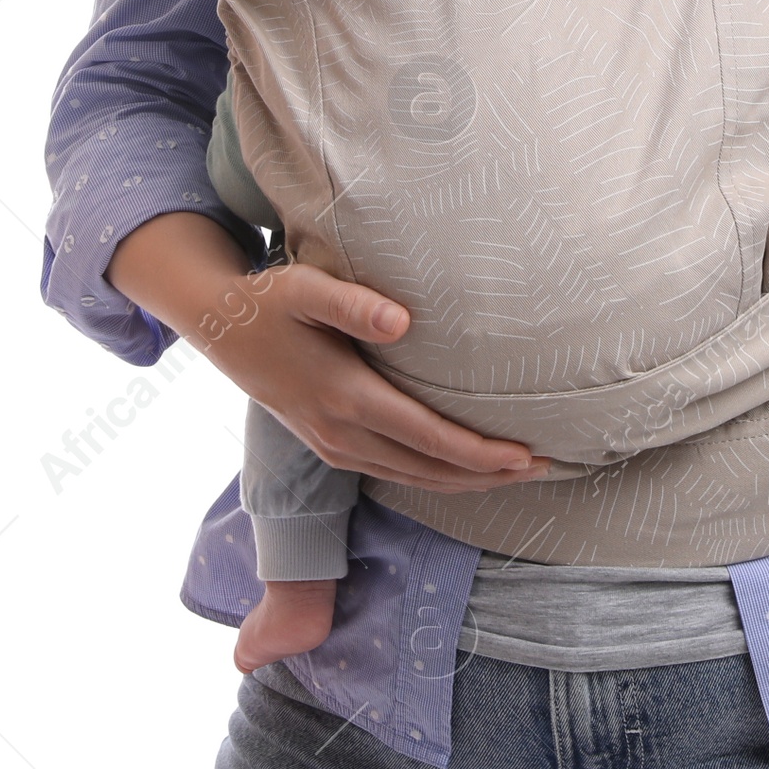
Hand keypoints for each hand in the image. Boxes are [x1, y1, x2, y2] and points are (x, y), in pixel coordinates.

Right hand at [108, 214, 551, 492]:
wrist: (219, 328)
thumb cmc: (271, 300)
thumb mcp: (305, 288)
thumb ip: (353, 303)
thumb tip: (404, 320)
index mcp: (346, 397)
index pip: (428, 437)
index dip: (480, 452)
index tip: (527, 454)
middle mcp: (342, 433)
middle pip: (431, 469)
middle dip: (491, 474)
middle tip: (550, 468)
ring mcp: (335, 446)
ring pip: (415, 478)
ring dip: (469, 481)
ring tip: (521, 473)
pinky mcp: (331, 446)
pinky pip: (396, 473)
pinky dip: (438, 476)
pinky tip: (464, 469)